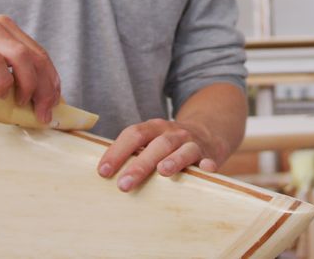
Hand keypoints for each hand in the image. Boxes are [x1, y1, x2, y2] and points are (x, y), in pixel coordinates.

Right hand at [0, 15, 60, 122]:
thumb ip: (3, 71)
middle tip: (45, 111)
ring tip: (25, 106)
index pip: (39, 53)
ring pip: (22, 57)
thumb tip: (29, 98)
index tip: (54, 101)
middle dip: (47, 87)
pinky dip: (4, 81)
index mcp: (2, 27)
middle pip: (36, 56)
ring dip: (31, 86)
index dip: (51, 79)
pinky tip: (0, 94)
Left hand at [97, 118, 227, 191]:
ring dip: (174, 159)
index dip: (117, 151)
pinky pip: (210, 160)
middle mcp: (173, 133)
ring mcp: (193, 143)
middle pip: (157, 144)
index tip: (103, 172)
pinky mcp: (210, 155)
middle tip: (123, 185)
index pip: (133, 135)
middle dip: (139, 164)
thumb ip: (133, 153)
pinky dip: (207, 165)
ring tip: (163, 171)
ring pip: (183, 149)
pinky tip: (206, 170)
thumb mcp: (152, 141)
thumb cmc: (169, 145)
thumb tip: (103, 175)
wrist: (209, 132)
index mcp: (154, 128)